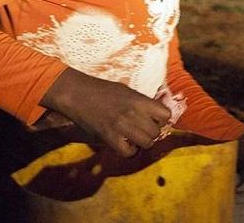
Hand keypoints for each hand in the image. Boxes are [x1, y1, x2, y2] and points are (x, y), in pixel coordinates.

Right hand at [40, 68, 172, 156]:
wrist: (78, 94)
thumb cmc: (103, 90)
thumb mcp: (128, 91)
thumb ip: (142, 102)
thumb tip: (156, 114)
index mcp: (140, 100)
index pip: (166, 115)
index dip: (162, 119)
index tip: (155, 119)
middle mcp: (133, 113)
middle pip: (156, 132)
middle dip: (152, 132)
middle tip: (143, 130)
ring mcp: (121, 126)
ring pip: (147, 143)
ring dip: (143, 142)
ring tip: (136, 138)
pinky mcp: (109, 137)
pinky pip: (128, 152)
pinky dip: (130, 151)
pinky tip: (126, 145)